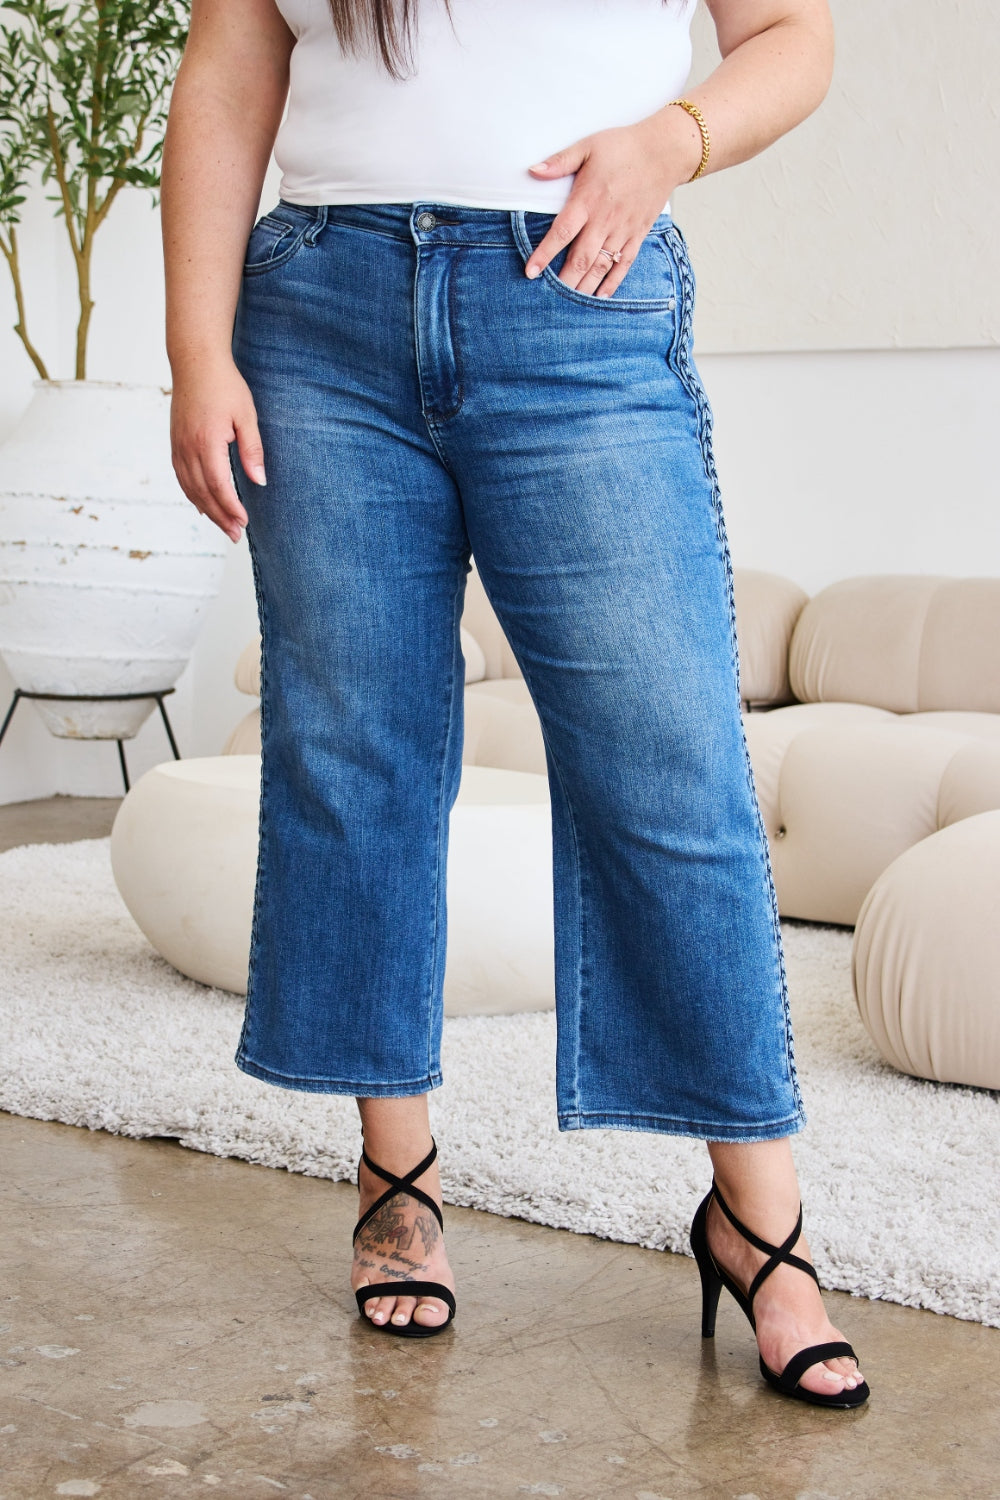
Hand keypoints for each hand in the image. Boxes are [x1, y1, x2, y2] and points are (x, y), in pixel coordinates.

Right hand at [169, 357, 262, 541]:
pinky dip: (192, 496)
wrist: (195, 361)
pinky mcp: (175, 443)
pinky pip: (182, 477)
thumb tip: (260, 481)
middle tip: (236, 535)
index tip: (244, 522)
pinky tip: (203, 506)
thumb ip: (252, 449)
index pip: (218, 485)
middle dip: (220, 517)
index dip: (231, 507)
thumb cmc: (225, 386)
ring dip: (207, 511)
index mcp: (207, 442)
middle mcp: (188, 448)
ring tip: (224, 527)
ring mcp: (178, 446)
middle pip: (203, 493)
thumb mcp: (246, 415)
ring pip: (190, 488)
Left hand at [525, 111, 701, 297]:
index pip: (562, 232)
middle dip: (564, 281)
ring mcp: (623, 230)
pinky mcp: (638, 234)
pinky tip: (601, 296)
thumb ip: (560, 162)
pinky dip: (613, 282)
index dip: (545, 254)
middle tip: (548, 299)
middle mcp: (605, 220)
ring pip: (601, 266)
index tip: (531, 271)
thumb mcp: (587, 147)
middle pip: (581, 258)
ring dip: (585, 287)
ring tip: (570, 304)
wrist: (664, 152)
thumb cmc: (623, 147)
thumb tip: (533, 171)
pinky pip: (624, 264)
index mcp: (588, 200)